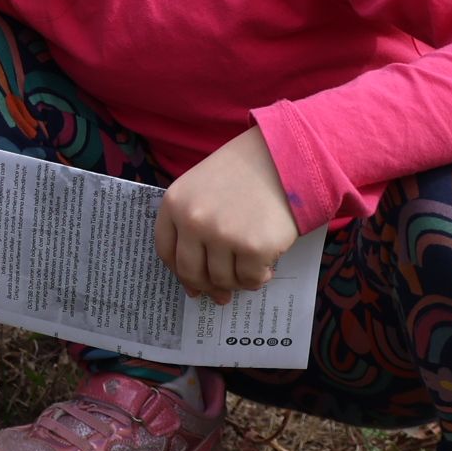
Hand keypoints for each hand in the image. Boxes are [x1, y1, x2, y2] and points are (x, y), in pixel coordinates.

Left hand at [155, 126, 297, 304]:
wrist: (285, 156)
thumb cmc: (246, 171)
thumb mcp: (203, 187)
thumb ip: (193, 226)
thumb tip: (199, 285)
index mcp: (175, 203)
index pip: (166, 251)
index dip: (179, 272)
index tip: (192, 284)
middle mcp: (193, 220)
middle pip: (191, 272)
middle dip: (206, 287)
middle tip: (220, 294)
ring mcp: (222, 235)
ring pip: (222, 279)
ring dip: (236, 282)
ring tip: (250, 270)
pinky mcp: (253, 247)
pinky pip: (250, 279)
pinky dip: (258, 279)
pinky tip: (266, 267)